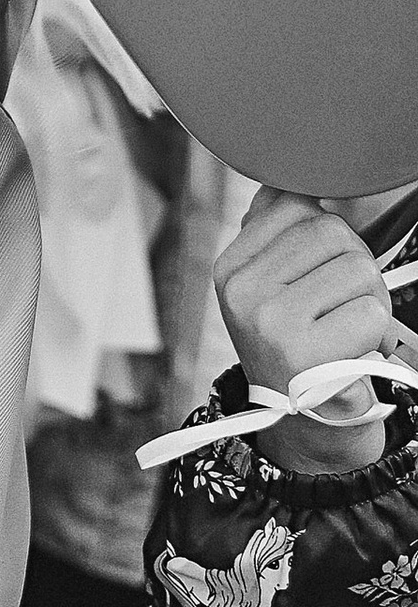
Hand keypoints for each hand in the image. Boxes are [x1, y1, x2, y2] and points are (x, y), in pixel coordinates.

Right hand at [216, 187, 406, 473]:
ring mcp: (268, 321)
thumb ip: (279, 231)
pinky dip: (376, 335)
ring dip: (371, 304)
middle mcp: (241, 290)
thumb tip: (296, 178)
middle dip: (355, 269)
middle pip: (334, 233)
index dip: (330, 236)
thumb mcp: (274, 288)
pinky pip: (370, 313)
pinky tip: (353, 354)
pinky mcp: (303, 354)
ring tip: (349, 332)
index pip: (299, 203)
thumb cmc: (302, 349)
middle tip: (341, 310)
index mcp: (230, 266)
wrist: (307, 429)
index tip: (319, 276)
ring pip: (359, 270)